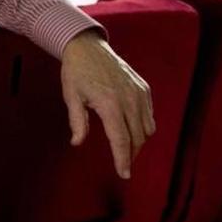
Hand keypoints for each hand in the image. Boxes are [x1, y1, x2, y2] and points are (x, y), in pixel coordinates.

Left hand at [60, 30, 155, 178]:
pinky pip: (150, 115)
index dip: (123, 160)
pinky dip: (144, 126)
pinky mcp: (144, 88)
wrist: (88, 47)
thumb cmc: (76, 72)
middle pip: (137, 138)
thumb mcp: (71, 97)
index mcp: (110, 104)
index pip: (121, 140)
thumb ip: (77, 122)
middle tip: (123, 164)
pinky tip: (132, 129)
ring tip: (127, 149)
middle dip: (131, 154)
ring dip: (139, 142)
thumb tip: (77, 143)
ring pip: (147, 129)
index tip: (124, 174)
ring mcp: (139, 93)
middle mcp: (129, 100)